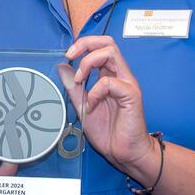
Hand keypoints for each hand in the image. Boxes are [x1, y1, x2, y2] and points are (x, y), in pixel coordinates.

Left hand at [62, 36, 153, 173]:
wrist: (124, 152)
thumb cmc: (108, 131)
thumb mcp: (83, 106)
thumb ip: (74, 87)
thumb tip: (62, 67)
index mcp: (110, 75)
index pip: (100, 46)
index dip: (83, 45)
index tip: (68, 56)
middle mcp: (120, 75)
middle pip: (108, 42)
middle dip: (85, 44)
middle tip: (71, 56)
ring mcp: (127, 83)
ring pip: (111, 53)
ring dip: (88, 62)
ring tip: (80, 80)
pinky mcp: (132, 94)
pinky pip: (110, 82)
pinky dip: (95, 91)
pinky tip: (92, 105)